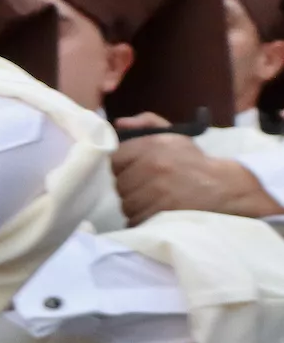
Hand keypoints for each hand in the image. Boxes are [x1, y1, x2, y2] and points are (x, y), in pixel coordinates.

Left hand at [112, 133, 280, 223]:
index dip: (121, 167)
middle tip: (143, 188)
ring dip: (134, 204)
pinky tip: (153, 213)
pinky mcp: (163, 214)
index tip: (131, 171)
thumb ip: (146, 123)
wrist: (227, 188)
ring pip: (126, 203)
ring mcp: (158, 192)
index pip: (115, 159)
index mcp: (154, 145)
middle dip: (128, 187)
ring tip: (150, 201)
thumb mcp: (174, 135)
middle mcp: (154, 167)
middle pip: (119, 184)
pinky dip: (142, 219)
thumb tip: (119, 124)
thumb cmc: (194, 162)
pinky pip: (137, 219)